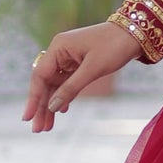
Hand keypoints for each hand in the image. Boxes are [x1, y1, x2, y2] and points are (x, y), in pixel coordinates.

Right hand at [24, 23, 141, 133]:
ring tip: (47, 126)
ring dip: (52, 104)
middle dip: (42, 106)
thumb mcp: (93, 69)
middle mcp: (60, 51)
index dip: (33, 99)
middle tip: (38, 129)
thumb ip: (71, 88)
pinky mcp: (79, 62)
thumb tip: (51, 107)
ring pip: (55, 85)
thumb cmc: (114, 46)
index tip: (27, 118)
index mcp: (58, 47)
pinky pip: (66, 82)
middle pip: (45, 83)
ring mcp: (69, 57)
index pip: (40, 76)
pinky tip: (62, 110)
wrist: (135, 33)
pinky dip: (64, 96)